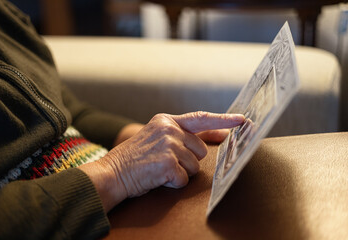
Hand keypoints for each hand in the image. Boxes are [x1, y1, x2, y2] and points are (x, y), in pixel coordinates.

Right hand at [79, 112, 244, 211]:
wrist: (111, 173)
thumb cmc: (135, 158)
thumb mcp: (156, 137)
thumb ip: (181, 135)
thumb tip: (214, 138)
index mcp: (166, 121)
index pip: (201, 118)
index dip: (224, 120)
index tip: (242, 121)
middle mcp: (169, 129)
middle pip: (200, 150)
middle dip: (188, 160)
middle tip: (166, 162)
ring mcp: (168, 144)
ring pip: (194, 167)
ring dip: (180, 172)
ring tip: (159, 168)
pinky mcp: (168, 162)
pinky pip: (183, 179)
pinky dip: (172, 182)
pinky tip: (157, 177)